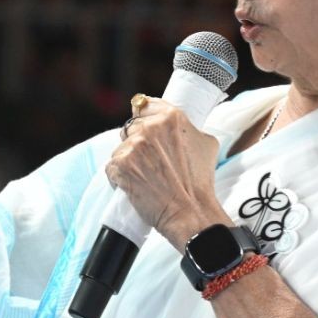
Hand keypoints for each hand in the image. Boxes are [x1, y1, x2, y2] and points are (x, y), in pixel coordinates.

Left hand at [105, 99, 229, 249]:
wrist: (190, 212)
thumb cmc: (200, 182)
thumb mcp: (206, 144)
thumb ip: (189, 127)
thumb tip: (181, 124)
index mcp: (171, 117)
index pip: (144, 105)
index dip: (144, 119)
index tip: (146, 131)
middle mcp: (150, 128)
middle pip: (131, 127)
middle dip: (137, 143)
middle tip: (150, 163)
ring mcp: (133, 146)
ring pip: (120, 147)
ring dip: (128, 160)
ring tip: (146, 177)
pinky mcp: (120, 165)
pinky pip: (111, 166)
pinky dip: (119, 177)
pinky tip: (135, 185)